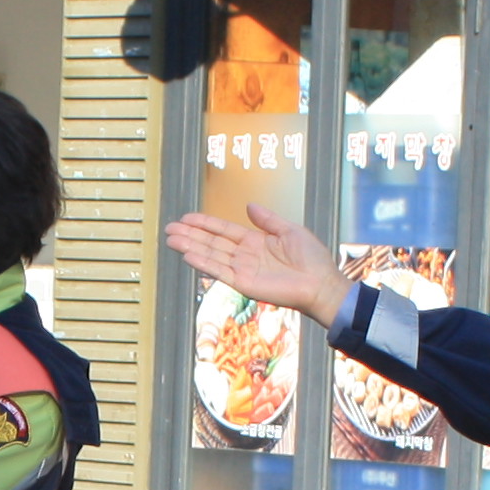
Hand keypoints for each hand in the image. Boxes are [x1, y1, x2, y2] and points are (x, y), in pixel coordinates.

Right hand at [163, 205, 345, 323]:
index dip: (205, 224)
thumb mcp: (289, 230)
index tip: (186, 218)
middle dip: (190, 235)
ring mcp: (243, 270)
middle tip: (170, 228)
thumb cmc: (311, 258)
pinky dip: (204, 264)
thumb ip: (267, 219)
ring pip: (211, 256)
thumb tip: (249, 205)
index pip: (223, 231)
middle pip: (211, 243)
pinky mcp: (244, 284)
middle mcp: (245, 256)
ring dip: (190, 247)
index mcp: (255, 242)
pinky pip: (220, 272)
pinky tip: (188, 256)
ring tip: (171, 239)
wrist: (320, 282)